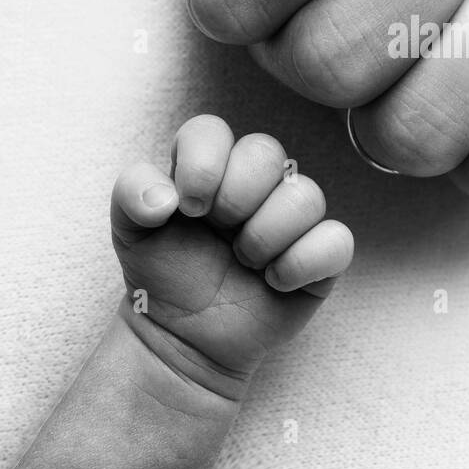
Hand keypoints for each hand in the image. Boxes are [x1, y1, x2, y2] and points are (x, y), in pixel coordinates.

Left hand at [111, 114, 352, 386]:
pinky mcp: (321, 256)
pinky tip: (273, 281)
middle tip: (219, 231)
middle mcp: (257, 184)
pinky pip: (337, 240)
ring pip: (306, 195)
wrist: (183, 338)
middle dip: (235, 197)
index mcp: (211, 167)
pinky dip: (300, 263)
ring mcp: (292, 218)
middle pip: (267, 151)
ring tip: (244, 262)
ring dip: (265, 236)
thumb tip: (166, 196)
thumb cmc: (164, 276)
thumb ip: (132, 194)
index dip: (202, 164)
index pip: (213, 130)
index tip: (187, 209)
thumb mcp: (130, 232)